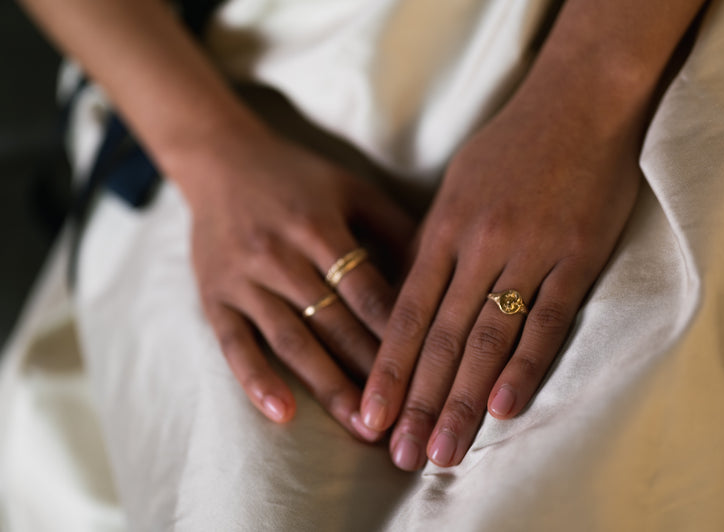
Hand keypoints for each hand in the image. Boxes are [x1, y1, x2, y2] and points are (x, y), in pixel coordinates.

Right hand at [172, 119, 413, 439]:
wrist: (218, 160)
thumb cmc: (297, 178)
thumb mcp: (350, 188)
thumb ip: (394, 226)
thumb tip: (441, 271)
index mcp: (319, 226)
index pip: (368, 291)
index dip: (400, 333)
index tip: (429, 371)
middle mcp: (281, 255)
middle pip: (335, 322)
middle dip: (372, 372)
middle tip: (405, 415)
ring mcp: (243, 279)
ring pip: (292, 340)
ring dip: (328, 386)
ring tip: (360, 426)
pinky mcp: (213, 296)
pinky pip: (234, 344)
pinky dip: (256, 379)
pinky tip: (282, 412)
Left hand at [359, 96, 642, 468]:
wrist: (577, 101)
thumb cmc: (511, 145)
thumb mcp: (456, 187)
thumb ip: (435, 243)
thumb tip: (412, 296)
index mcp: (444, 230)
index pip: (407, 313)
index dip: (387, 369)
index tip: (370, 416)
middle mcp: (479, 247)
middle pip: (441, 337)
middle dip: (417, 401)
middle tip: (400, 455)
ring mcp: (529, 252)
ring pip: (488, 337)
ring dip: (463, 399)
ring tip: (445, 450)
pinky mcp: (576, 256)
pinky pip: (549, 318)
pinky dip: (527, 364)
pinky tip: (505, 407)